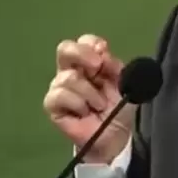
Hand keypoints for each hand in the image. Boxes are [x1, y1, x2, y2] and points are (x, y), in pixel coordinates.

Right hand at [43, 34, 132, 164]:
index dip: (93, 44)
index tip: (105, 53)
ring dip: (90, 93)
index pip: (85, 42)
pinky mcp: (52, 105)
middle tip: (97, 66)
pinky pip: (60, 95)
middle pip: (65, 49)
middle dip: (81, 54)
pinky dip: (77, 103)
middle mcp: (72, 70)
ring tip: (99, 106)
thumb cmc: (118, 108)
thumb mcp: (124, 84)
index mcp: (90, 62)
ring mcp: (60, 86)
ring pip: (69, 77)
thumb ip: (115, 67)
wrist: (115, 136)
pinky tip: (84, 112)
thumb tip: (103, 54)